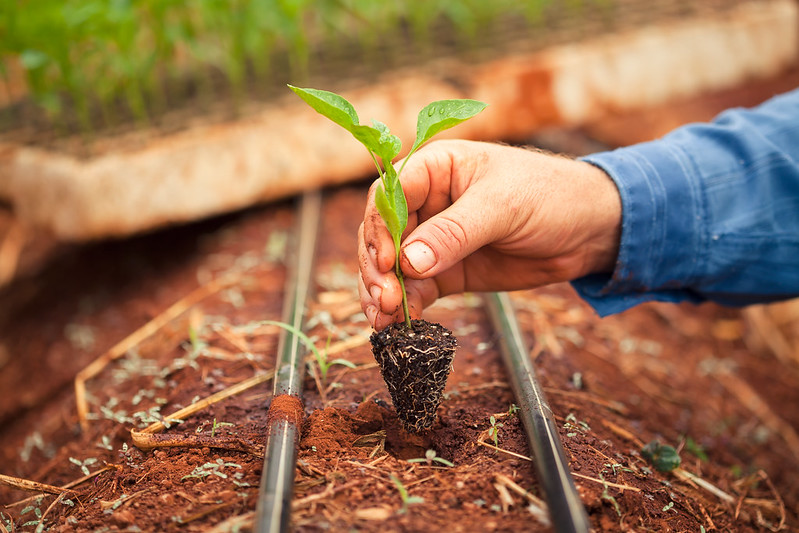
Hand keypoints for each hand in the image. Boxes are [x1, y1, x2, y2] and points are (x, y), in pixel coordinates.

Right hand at [358, 140, 621, 329]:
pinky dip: (404, 307)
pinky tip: (397, 324)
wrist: (590, 230)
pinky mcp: (446, 272)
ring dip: (383, 292)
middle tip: (384, 298)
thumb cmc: (551, 195)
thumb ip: (455, 232)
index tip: (390, 260)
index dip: (380, 228)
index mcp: (435, 169)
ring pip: (393, 267)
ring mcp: (434, 240)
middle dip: (378, 267)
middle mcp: (426, 203)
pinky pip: (415, 289)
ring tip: (384, 318)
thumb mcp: (503, 207)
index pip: (389, 195)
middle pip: (382, 234)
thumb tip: (409, 262)